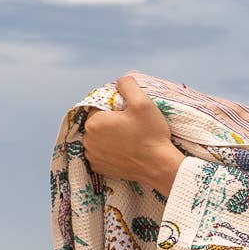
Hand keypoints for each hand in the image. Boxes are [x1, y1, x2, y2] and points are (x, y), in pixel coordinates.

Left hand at [80, 74, 183, 194]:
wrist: (160, 166)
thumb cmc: (151, 135)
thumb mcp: (143, 102)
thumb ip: (128, 85)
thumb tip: (120, 81)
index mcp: (94, 122)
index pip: (98, 107)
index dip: (114, 108)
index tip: (129, 114)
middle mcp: (88, 140)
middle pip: (97, 123)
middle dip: (110, 122)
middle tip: (131, 126)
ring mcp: (92, 156)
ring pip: (98, 138)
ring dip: (108, 136)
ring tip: (128, 139)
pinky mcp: (99, 168)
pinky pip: (100, 154)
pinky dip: (109, 151)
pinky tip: (124, 150)